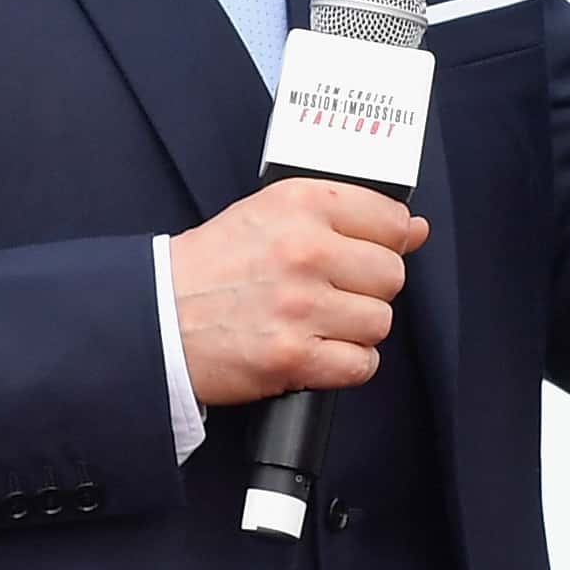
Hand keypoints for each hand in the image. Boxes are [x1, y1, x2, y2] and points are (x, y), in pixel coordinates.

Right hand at [170, 178, 428, 404]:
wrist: (155, 316)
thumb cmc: (212, 266)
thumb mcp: (272, 215)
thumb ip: (346, 216)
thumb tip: (415, 228)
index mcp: (302, 203)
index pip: (392, 220)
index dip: (385, 243)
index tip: (363, 255)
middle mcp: (305, 250)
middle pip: (391, 276)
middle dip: (368, 290)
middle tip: (331, 293)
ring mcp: (300, 305)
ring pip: (379, 322)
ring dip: (355, 330)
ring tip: (317, 323)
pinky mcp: (292, 356)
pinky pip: (360, 365)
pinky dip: (345, 365)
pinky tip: (317, 352)